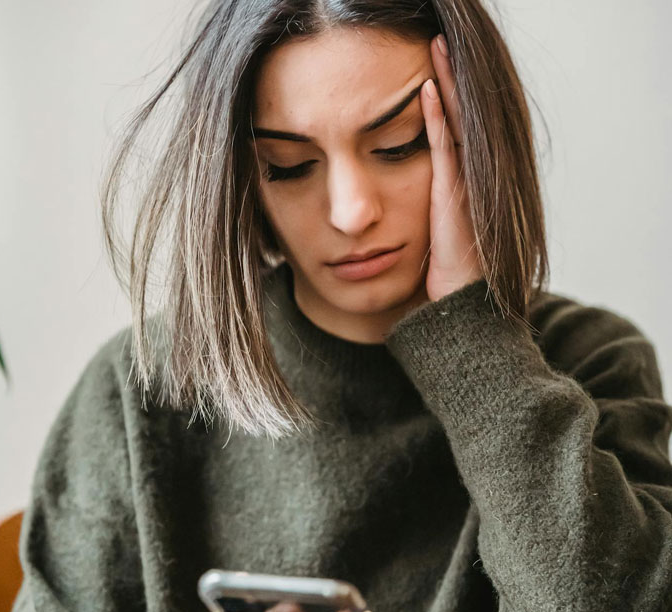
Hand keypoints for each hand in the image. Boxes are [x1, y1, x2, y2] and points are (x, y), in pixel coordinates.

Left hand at [419, 35, 482, 301]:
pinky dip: (437, 116)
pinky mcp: (455, 195)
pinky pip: (444, 147)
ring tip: (435, 46)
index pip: (453, 128)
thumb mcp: (436, 238)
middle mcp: (469, 178)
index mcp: (463, 184)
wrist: (461, 308)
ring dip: (446, 83)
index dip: (445, 95)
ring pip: (456, 122)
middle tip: (436, 40)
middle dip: (450, 76)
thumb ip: (430, 211)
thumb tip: (406, 204)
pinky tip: (427, 86)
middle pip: (459, 114)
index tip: (431, 66)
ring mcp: (466, 184)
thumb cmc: (447, 280)